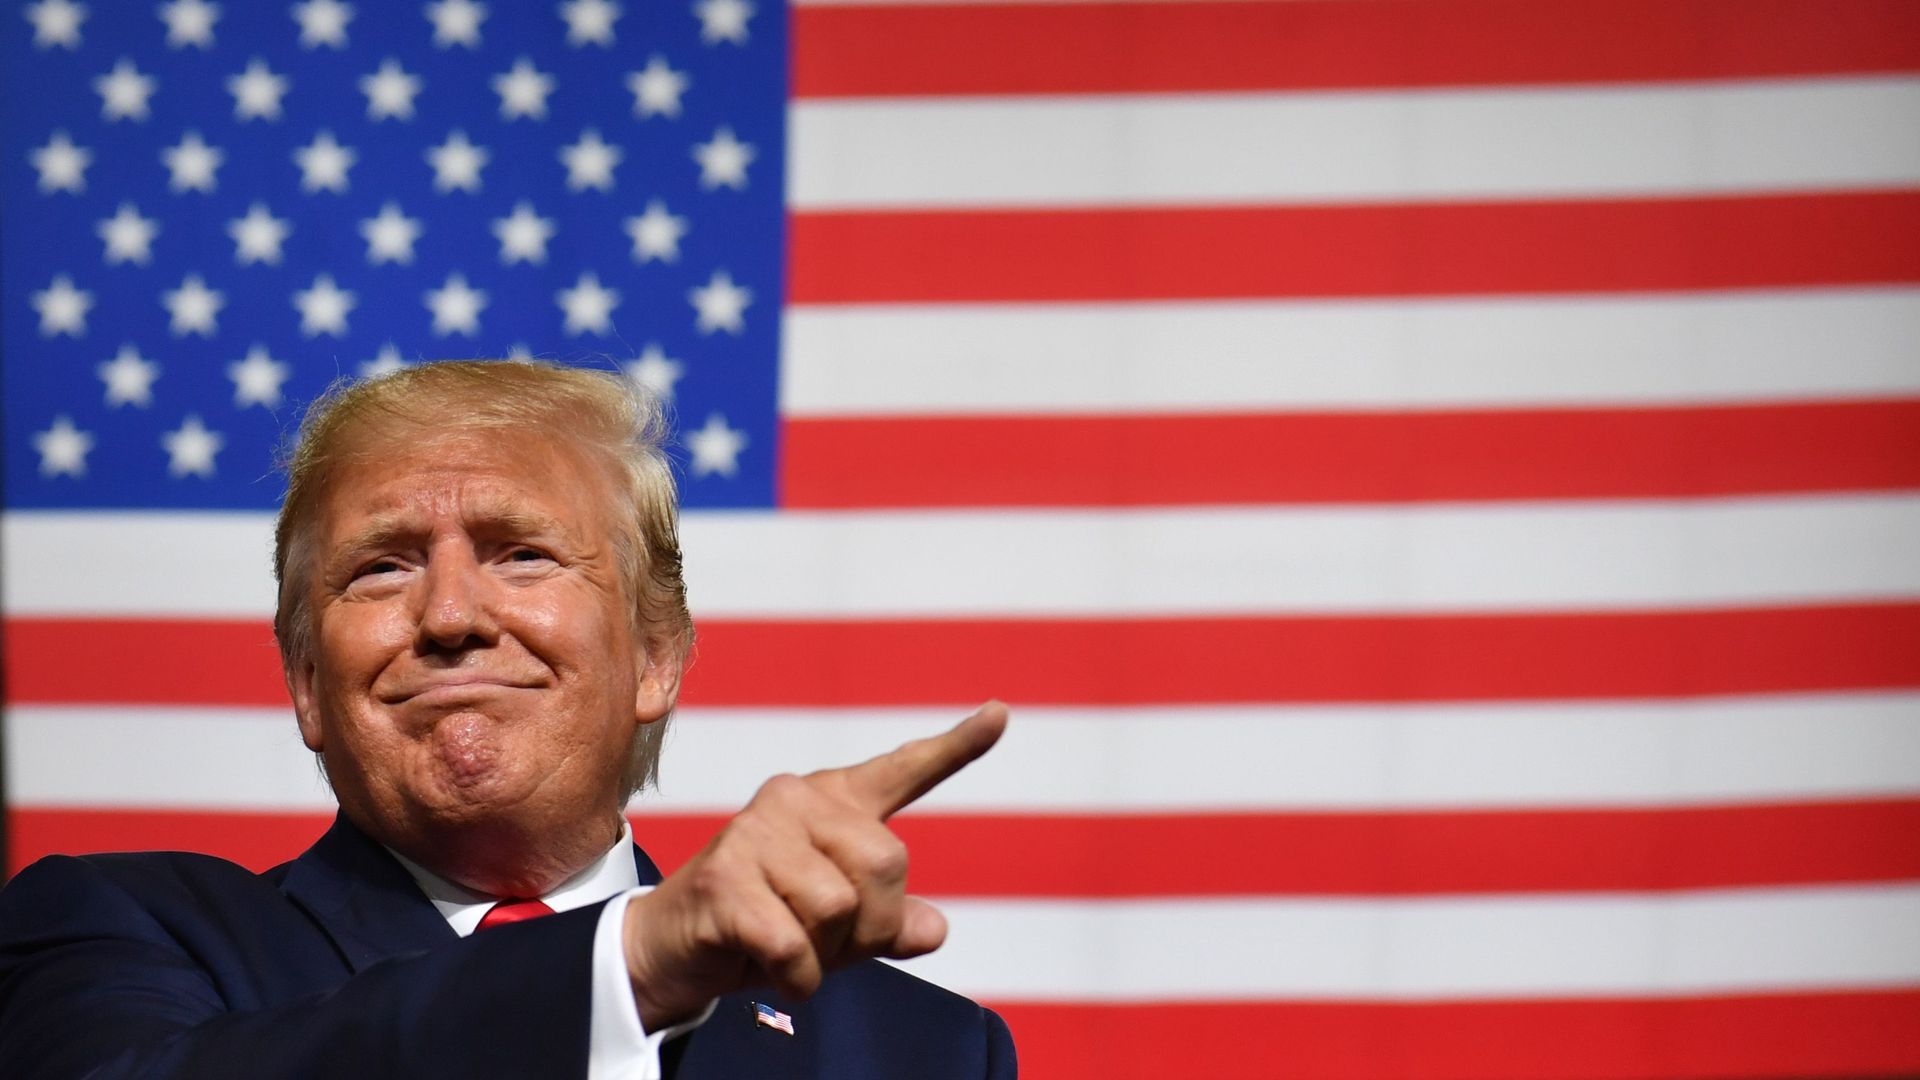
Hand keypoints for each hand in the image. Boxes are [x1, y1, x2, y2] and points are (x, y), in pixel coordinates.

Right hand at [621, 701, 1008, 1028]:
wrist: (675, 948)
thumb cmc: (764, 926)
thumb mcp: (839, 928)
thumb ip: (889, 920)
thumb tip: (935, 929)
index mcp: (832, 802)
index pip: (902, 771)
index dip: (956, 747)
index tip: (1001, 714)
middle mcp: (795, 799)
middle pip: (887, 864)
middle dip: (870, 924)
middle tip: (824, 941)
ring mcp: (756, 832)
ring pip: (841, 907)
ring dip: (826, 955)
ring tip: (787, 947)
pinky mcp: (725, 877)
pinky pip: (796, 944)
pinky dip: (797, 977)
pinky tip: (772, 970)